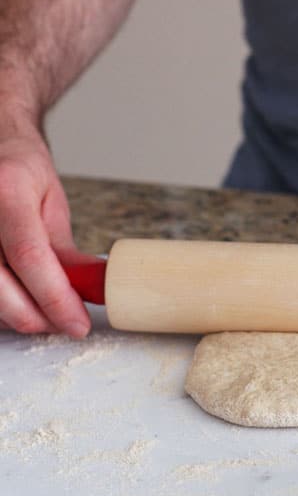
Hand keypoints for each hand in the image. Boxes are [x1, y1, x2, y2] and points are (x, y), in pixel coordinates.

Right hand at [0, 126, 91, 337]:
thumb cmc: (20, 172)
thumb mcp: (52, 204)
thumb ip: (66, 252)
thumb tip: (91, 293)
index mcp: (8, 191)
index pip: (30, 257)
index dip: (56, 299)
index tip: (78, 323)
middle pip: (1, 286)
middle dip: (38, 317)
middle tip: (65, 322)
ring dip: (19, 314)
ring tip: (45, 308)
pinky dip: (3, 304)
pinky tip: (20, 299)